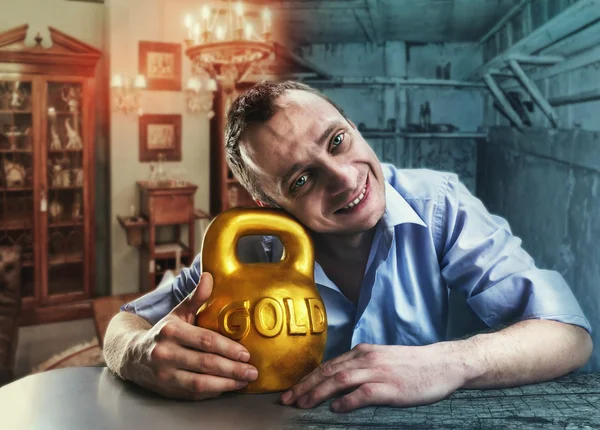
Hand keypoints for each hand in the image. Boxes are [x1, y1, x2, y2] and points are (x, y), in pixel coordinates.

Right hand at [129, 272, 258, 399]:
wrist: (131, 355)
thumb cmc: (163, 332)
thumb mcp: (178, 313)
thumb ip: (196, 298)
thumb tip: (209, 276)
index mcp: (170, 331)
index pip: (205, 341)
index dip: (228, 348)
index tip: (246, 353)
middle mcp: (165, 353)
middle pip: (206, 363)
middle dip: (233, 368)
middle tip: (252, 370)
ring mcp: (165, 374)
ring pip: (200, 383)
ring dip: (226, 383)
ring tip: (244, 380)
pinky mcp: (167, 390)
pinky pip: (194, 394)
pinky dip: (213, 391)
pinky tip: (228, 386)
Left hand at [280, 343, 464, 411]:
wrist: (442, 363)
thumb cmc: (412, 365)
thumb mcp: (382, 360)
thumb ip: (361, 367)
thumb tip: (339, 383)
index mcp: (362, 352)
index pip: (328, 365)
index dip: (307, 378)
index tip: (292, 390)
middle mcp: (366, 358)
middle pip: (327, 371)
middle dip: (304, 386)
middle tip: (287, 400)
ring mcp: (377, 371)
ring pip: (339, 380)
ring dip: (317, 392)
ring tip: (303, 404)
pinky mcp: (390, 387)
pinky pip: (363, 393)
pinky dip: (347, 401)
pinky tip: (335, 408)